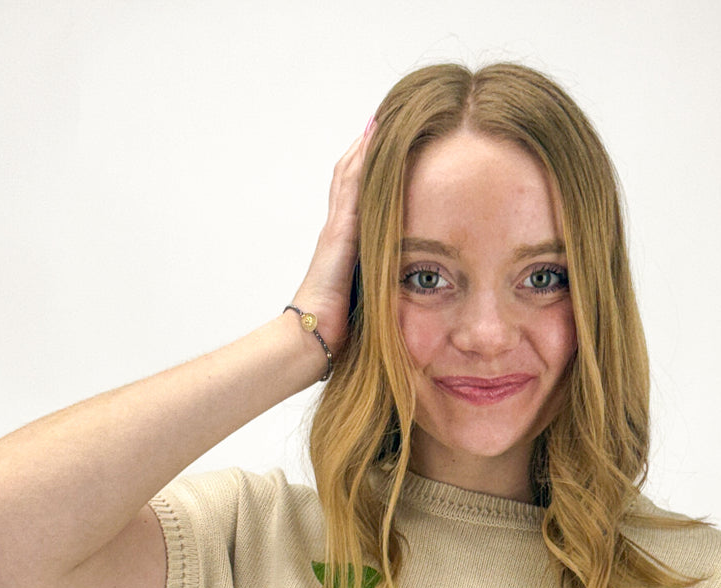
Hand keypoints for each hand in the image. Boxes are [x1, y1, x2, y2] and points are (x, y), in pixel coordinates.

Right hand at [290, 123, 375, 356]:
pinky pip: (352, 188)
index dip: (369, 170)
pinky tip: (374, 140)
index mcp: (345, 245)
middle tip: (384, 118)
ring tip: (380, 118)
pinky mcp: (339, 233)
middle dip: (367, 148)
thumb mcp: (367, 299)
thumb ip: (379, 286)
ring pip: (350, 176)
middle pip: (351, 177)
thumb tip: (407, 289)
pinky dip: (362, 163)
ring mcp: (336, 229)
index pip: (358, 197)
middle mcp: (338, 230)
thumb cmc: (339, 330)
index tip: (387, 146)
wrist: (313, 336)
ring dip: (364, 146)